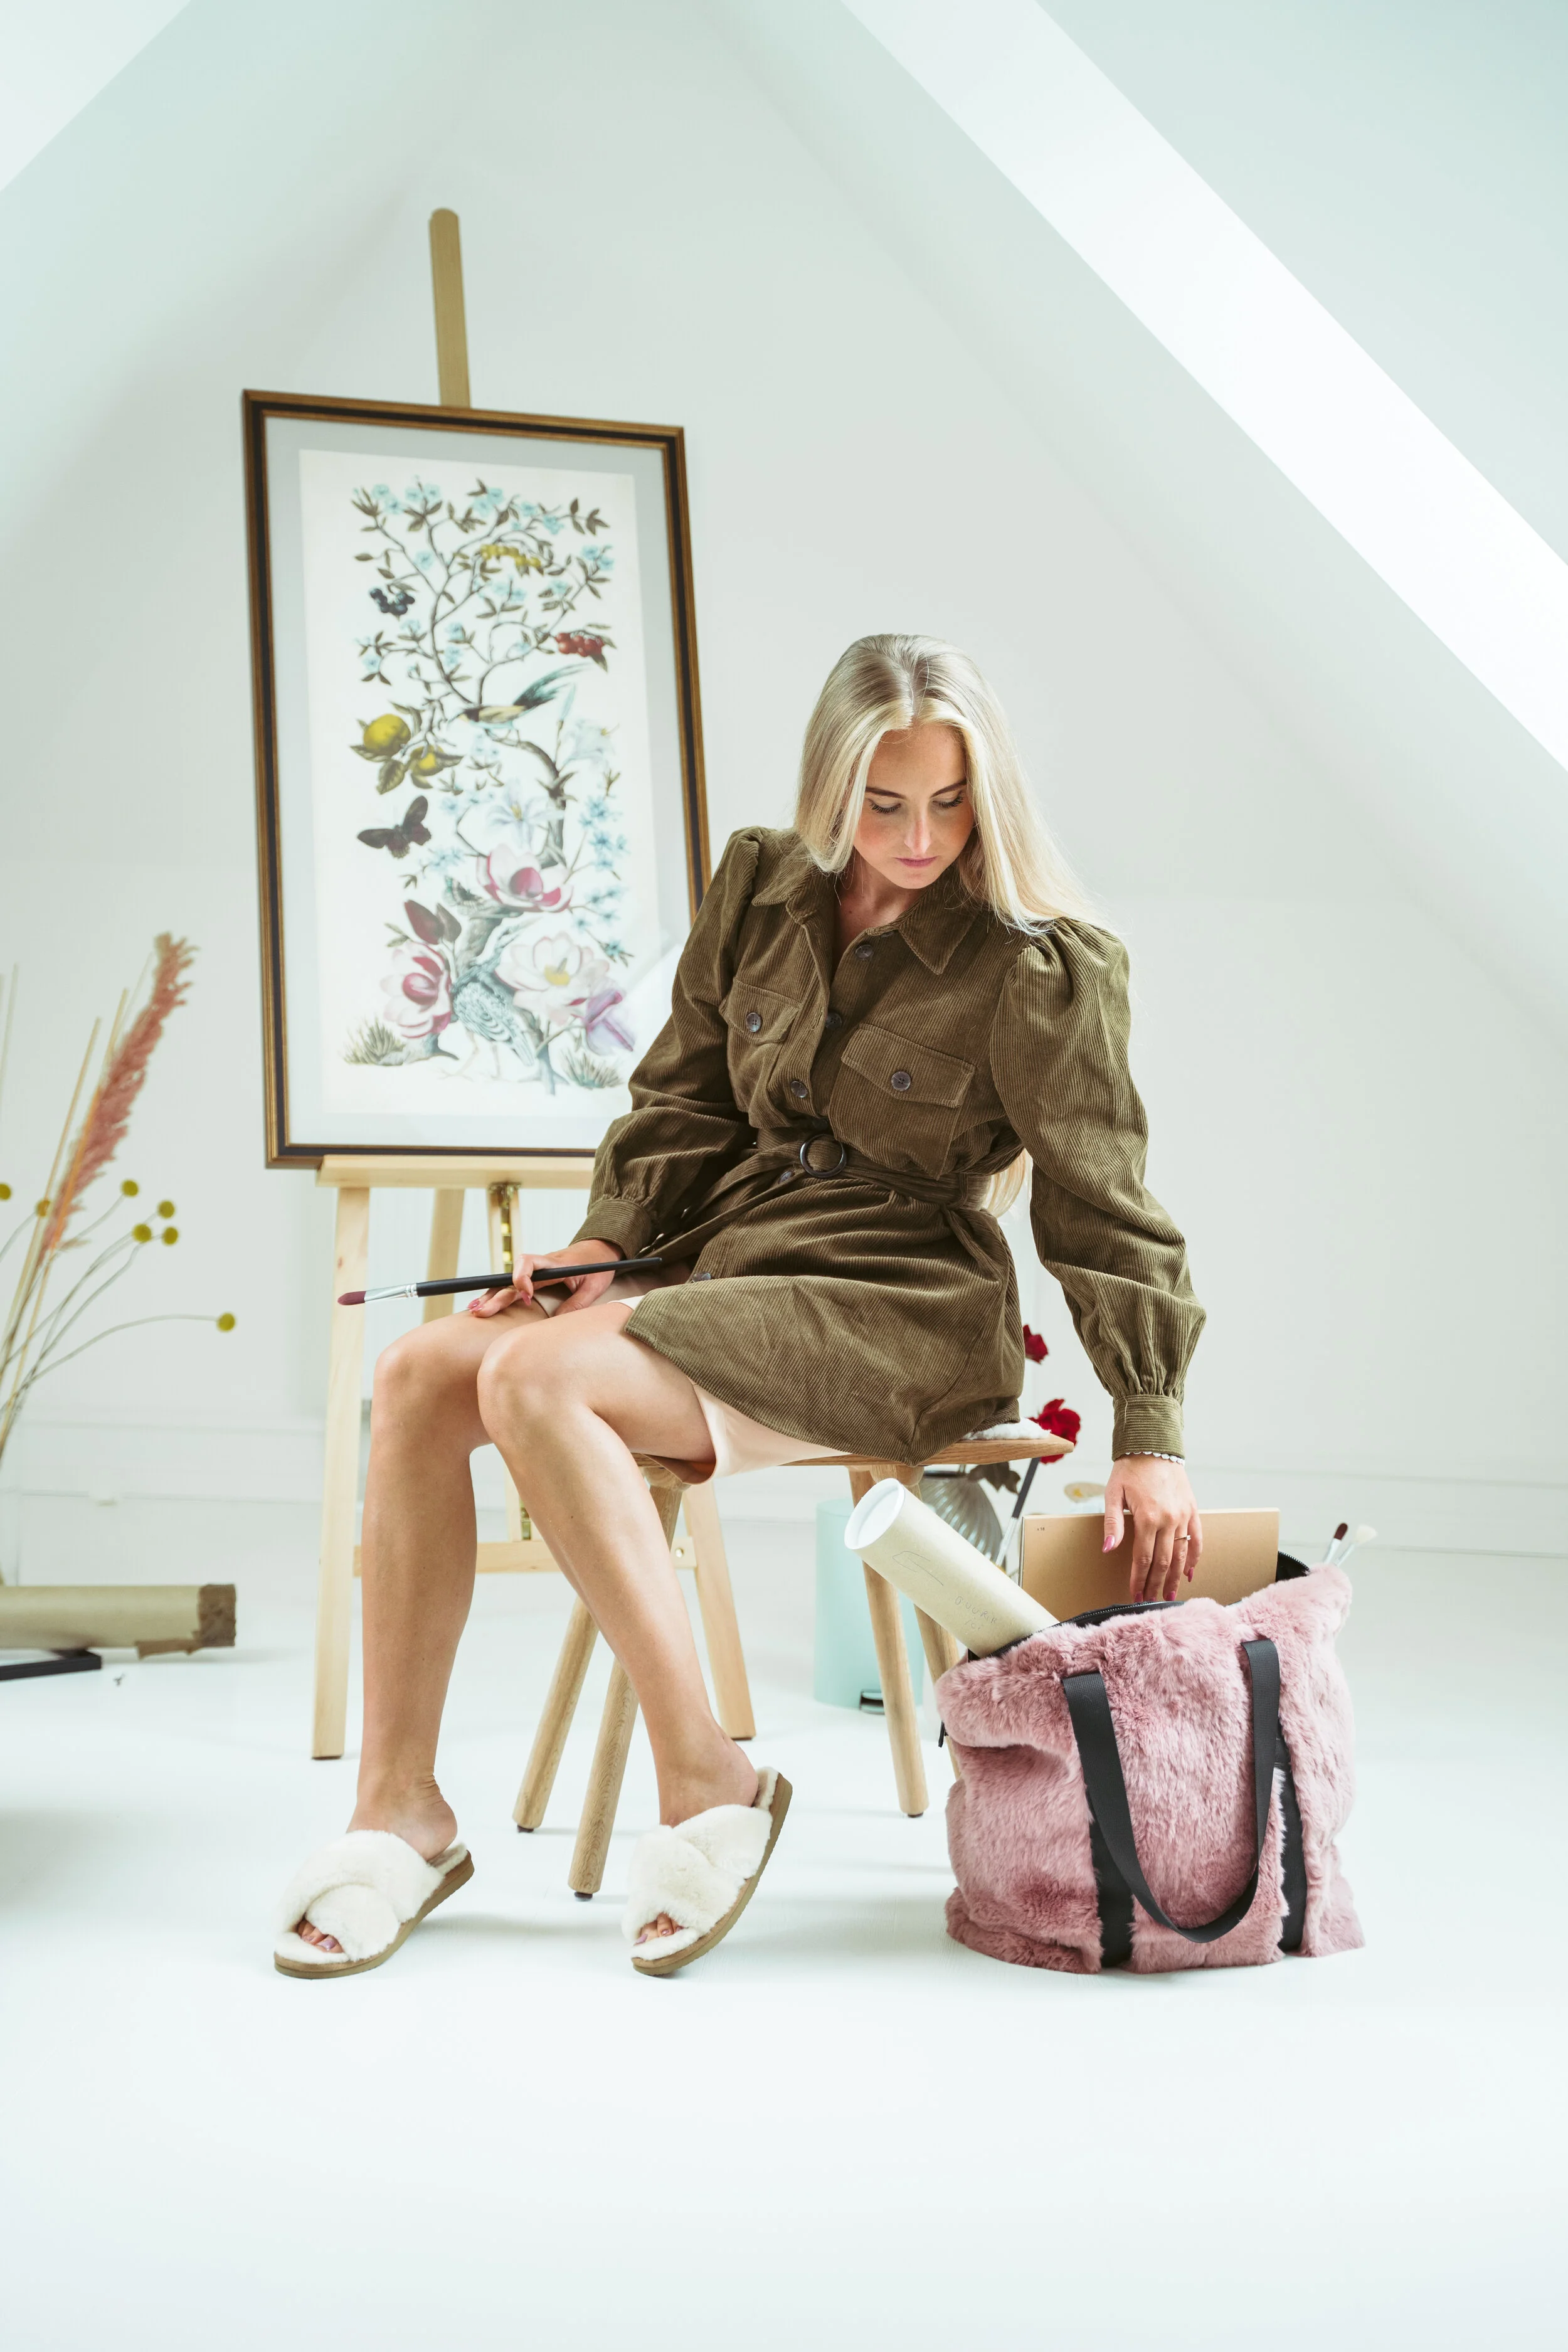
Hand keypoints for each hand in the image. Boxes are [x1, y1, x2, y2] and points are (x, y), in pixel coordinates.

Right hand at [467, 1238, 622, 1319]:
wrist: (599, 1250)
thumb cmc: (598, 1266)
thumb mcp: (594, 1286)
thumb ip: (578, 1303)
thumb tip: (558, 1323)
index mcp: (554, 1263)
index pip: (529, 1263)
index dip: (522, 1278)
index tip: (526, 1296)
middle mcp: (540, 1265)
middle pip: (511, 1277)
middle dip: (496, 1295)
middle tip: (481, 1312)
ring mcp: (535, 1272)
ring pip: (508, 1281)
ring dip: (491, 1295)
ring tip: (474, 1309)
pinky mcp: (534, 1278)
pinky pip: (512, 1285)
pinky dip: (498, 1295)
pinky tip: (485, 1305)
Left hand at [1103, 1456, 1201, 1602]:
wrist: (1153, 1446)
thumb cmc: (1130, 1470)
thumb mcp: (1113, 1493)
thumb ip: (1112, 1524)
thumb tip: (1107, 1550)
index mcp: (1147, 1517)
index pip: (1143, 1558)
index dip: (1139, 1578)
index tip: (1135, 1594)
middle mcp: (1169, 1519)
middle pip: (1163, 1561)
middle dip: (1156, 1584)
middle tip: (1151, 1601)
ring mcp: (1184, 1515)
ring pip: (1181, 1554)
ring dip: (1176, 1577)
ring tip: (1170, 1595)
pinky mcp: (1193, 1510)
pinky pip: (1197, 1538)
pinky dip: (1195, 1557)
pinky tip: (1190, 1572)